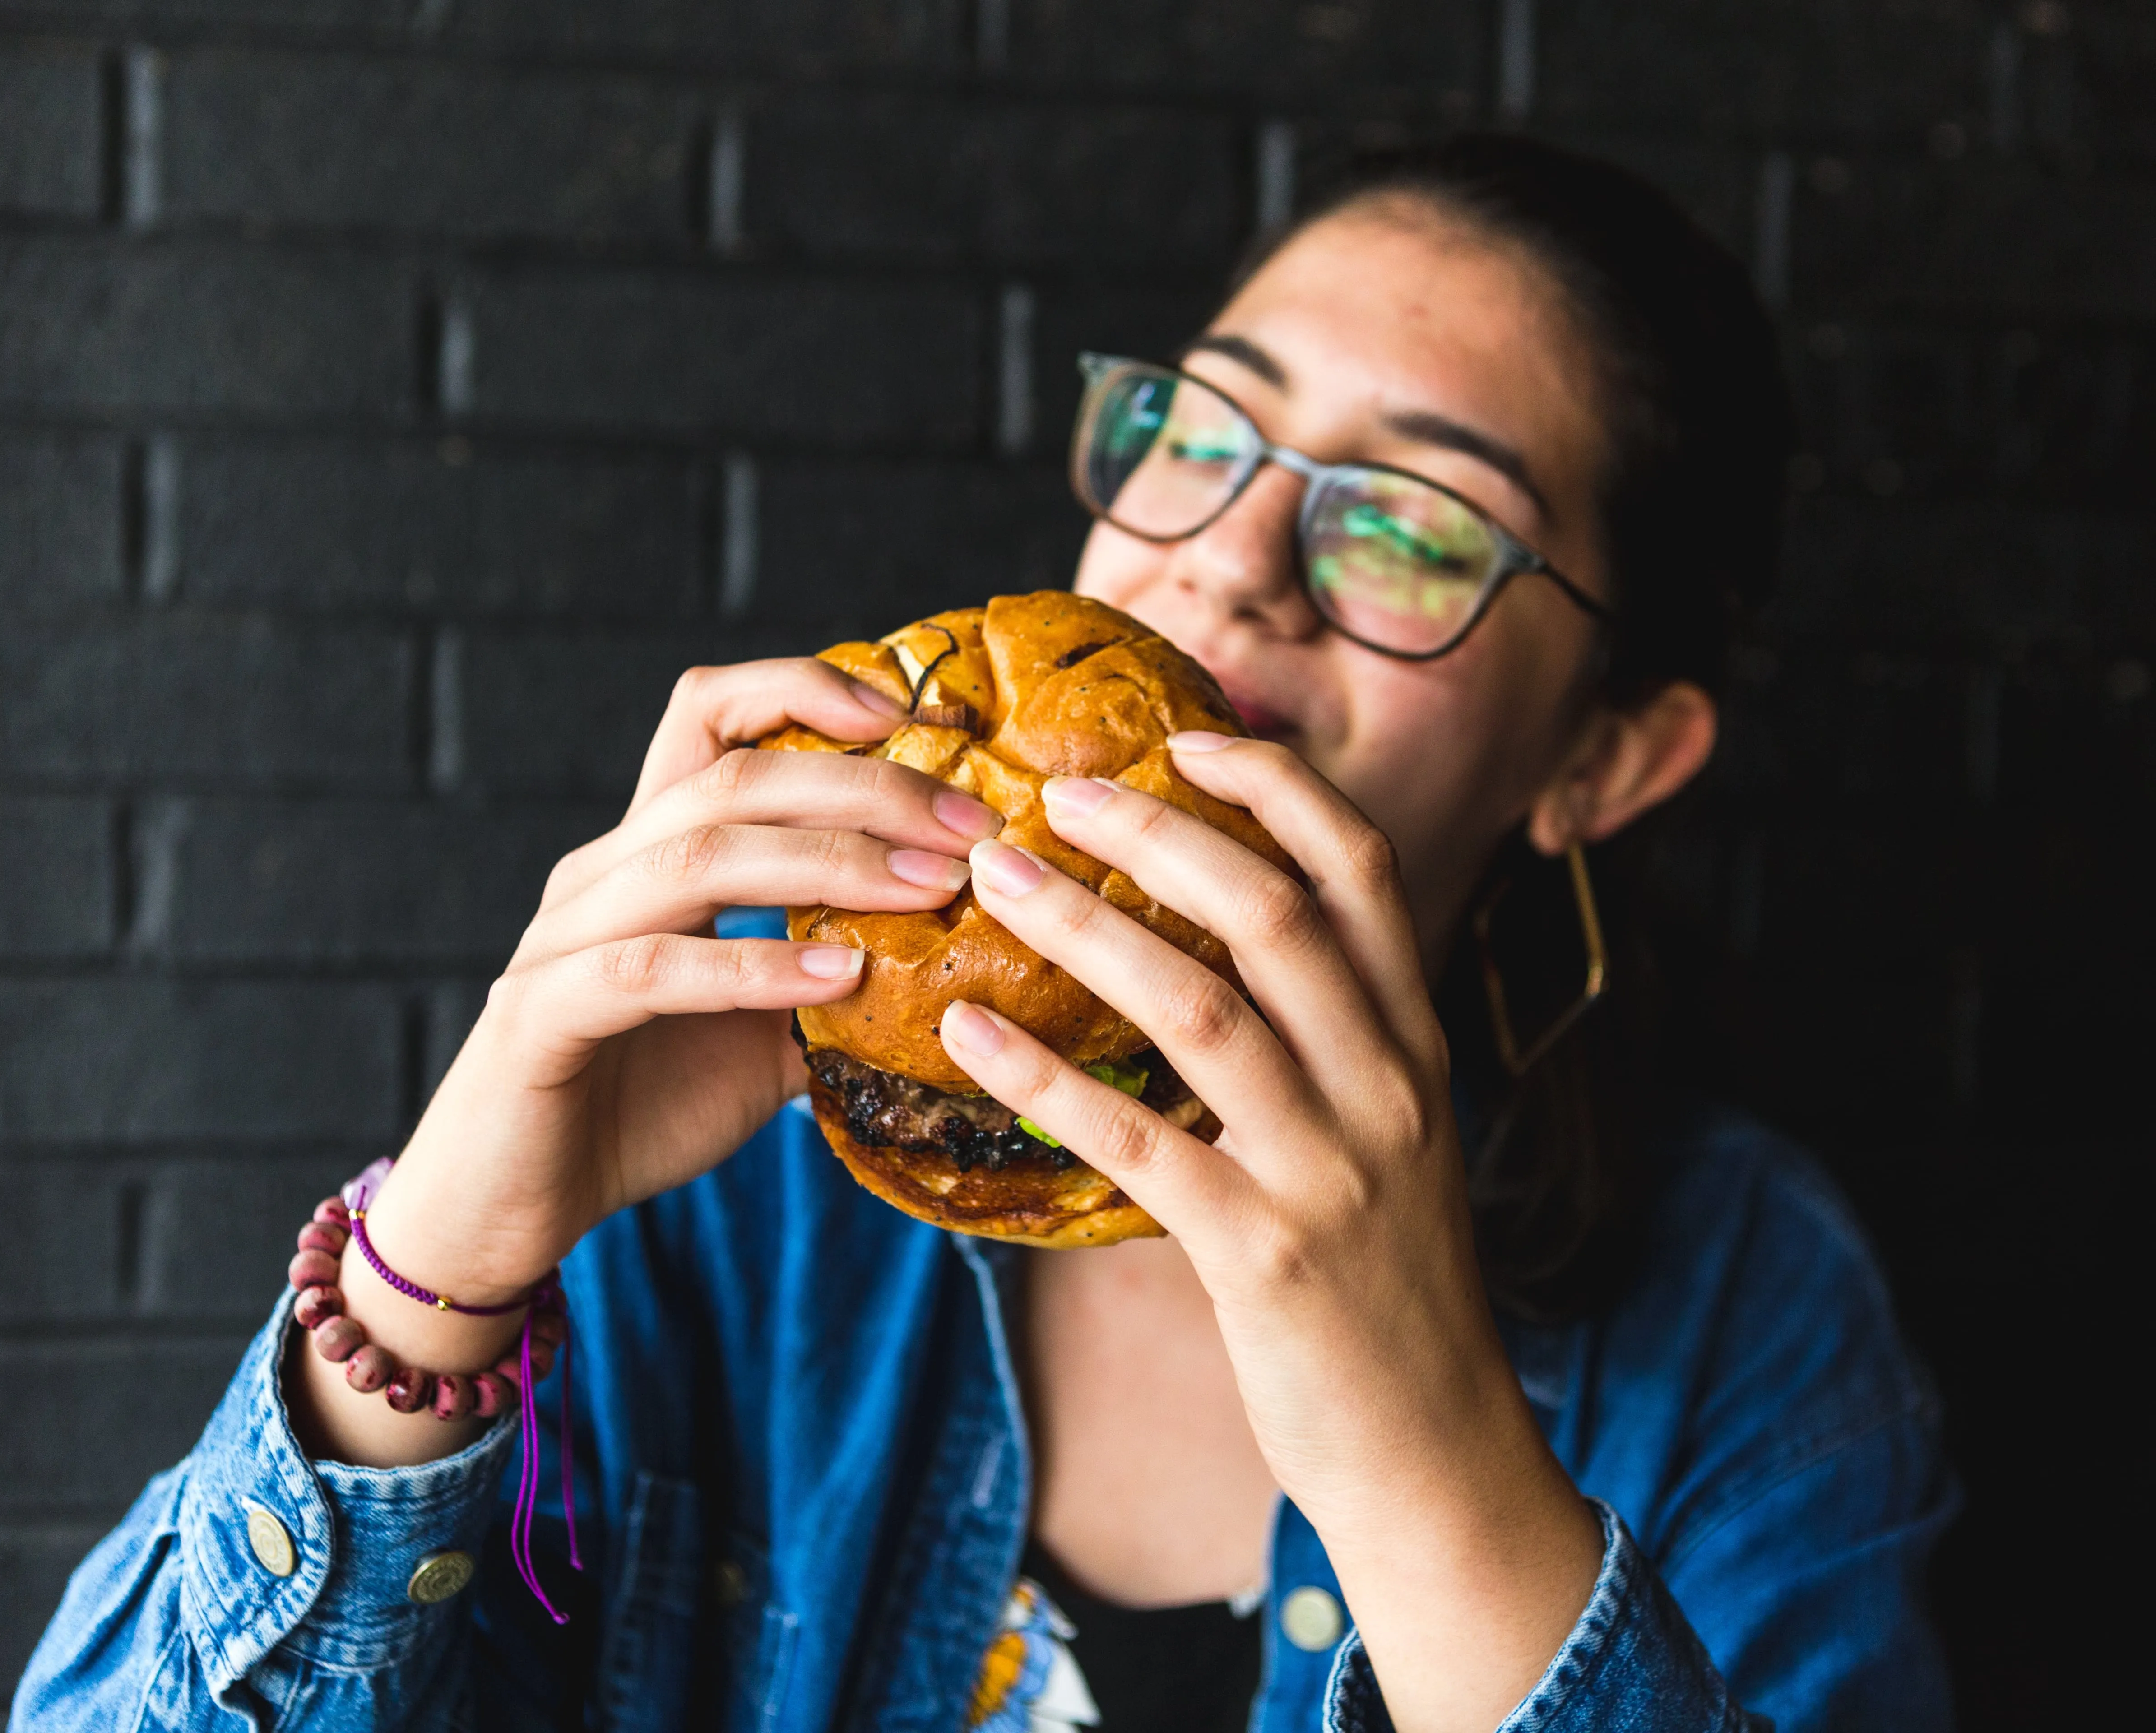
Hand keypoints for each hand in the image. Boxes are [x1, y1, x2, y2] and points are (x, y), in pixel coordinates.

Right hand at [291, 657, 1000, 1465]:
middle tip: (970, 826)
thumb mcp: (764, 1039)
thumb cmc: (638, 1108)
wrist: (508, 1211)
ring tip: (927, 887)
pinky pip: (651, 970)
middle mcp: (603, 873)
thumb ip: (835, 990)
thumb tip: (957, 970)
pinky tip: (837, 976)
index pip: (713, 717)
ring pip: (697, 854)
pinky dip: (750, 968)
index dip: (806, 690)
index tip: (914, 718)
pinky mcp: (541, 1016)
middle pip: (734, 776)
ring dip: (828, 862)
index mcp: (651, 854)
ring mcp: (564, 939)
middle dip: (864, 787)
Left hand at [937, 733, 1601, 1732]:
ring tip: (996, 878)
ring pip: (1204, 1008)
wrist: (1437, 1445)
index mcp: (1414, 1041)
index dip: (1273, 789)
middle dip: (1163, 832)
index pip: (1361, 869)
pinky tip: (972, 1033)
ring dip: (1090, 929)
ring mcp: (1332, 1167)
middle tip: (1056, 792)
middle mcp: (1387, 1083)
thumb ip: (1329, 1040)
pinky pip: (1141, 1144)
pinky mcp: (1267, 1255)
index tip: (1184, 740)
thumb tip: (1218, 953)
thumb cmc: (1388, 1281)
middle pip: (1276, 911)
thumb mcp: (1387, 1135)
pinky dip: (1050, 1077)